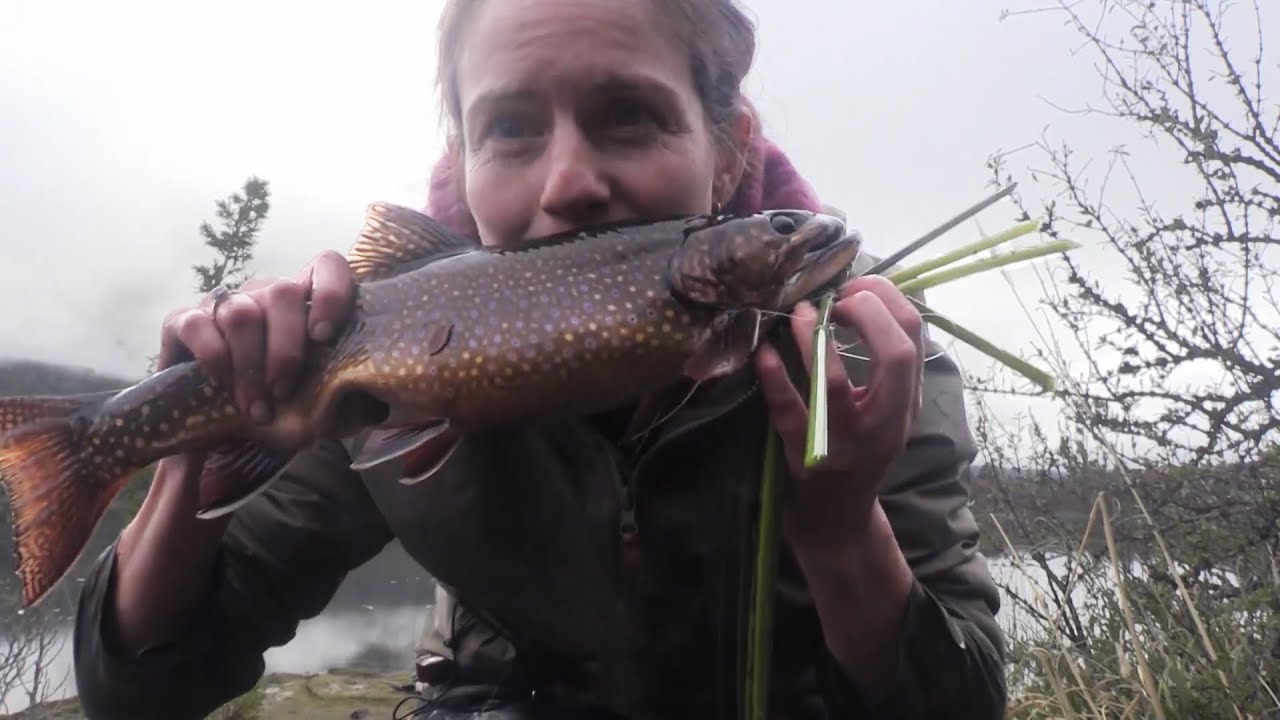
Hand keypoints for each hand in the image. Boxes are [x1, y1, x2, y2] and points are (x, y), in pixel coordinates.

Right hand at [157, 251, 356, 428]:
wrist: (219, 425)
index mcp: (306, 303)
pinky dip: (213, 357)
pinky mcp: (184, 321)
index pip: (327, 266)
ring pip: (241, 311)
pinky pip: (196, 324)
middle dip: (286, 349)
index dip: (331, 292)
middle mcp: (266, 295)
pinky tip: (222, 387)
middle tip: (284, 391)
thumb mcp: (322, 409)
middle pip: (282, 292)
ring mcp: (224, 304)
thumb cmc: (281, 407)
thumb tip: (377, 407)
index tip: (325, 336)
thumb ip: (349, 404)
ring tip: (257, 407)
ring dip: (250, 365)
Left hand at [753, 274, 924, 553]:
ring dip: (816, 340)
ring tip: (800, 312)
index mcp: (905, 403)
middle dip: (867, 312)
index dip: (887, 299)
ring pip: (837, 385)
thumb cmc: (857, 453)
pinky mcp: (806, 459)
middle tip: (835, 298)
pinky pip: (790, 415)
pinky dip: (776, 380)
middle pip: (896, 355)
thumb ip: (883, 364)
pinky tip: (763, 354)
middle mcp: (886, 423)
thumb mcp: (886, 411)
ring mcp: (846, 444)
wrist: (838, 521)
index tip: (857, 285)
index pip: (915, 337)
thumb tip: (861, 295)